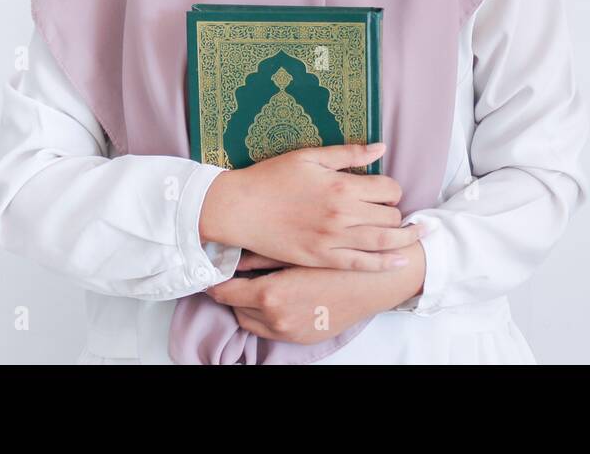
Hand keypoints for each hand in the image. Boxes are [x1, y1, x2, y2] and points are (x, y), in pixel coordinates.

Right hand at [198, 142, 423, 270]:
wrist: (239, 209)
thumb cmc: (271, 178)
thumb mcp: (309, 156)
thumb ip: (348, 153)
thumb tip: (381, 147)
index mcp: (341, 186)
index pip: (388, 188)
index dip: (392, 189)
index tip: (385, 190)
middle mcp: (342, 215)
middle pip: (390, 215)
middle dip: (396, 212)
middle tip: (392, 211)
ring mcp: (333, 240)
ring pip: (383, 242)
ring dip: (404, 238)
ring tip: (417, 235)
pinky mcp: (321, 259)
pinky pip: (361, 264)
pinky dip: (385, 264)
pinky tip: (400, 261)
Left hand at [205, 240, 426, 344]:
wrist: (379, 280)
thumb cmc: (340, 258)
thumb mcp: (297, 251)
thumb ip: (261, 255)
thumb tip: (233, 255)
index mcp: (272, 295)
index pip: (226, 293)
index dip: (215, 281)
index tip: (210, 271)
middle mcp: (277, 319)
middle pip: (236, 309)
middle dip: (232, 292)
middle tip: (232, 273)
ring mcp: (291, 332)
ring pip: (252, 322)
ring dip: (249, 304)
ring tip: (253, 283)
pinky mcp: (305, 337)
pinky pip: (272, 329)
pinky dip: (268, 314)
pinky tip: (277, 295)